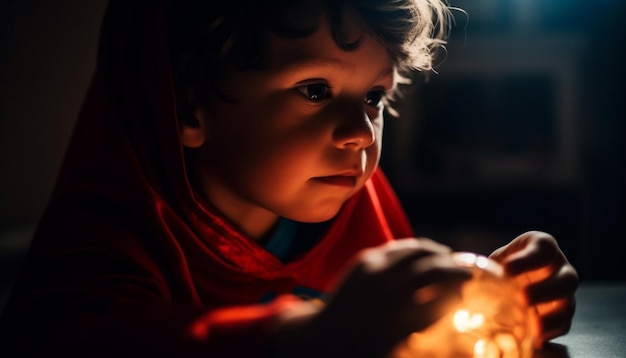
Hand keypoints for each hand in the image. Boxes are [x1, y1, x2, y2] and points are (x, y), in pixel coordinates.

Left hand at [273, 238, 471, 357]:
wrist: (325, 338)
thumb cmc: (367, 349)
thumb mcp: (400, 344)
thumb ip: (427, 322)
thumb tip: (454, 300)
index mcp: (400, 320)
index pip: (442, 295)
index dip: (459, 289)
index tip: (469, 290)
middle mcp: (388, 291)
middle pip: (433, 268)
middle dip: (455, 269)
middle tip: (466, 273)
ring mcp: (374, 271)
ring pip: (417, 250)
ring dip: (438, 253)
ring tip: (448, 260)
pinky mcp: (365, 260)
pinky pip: (398, 248)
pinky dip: (417, 249)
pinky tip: (425, 256)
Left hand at [489, 231, 577, 347]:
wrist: (509, 281)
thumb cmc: (503, 266)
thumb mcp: (497, 260)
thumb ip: (488, 266)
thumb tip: (462, 278)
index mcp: (544, 247)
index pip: (544, 248)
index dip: (528, 260)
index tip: (508, 270)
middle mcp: (560, 268)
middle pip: (567, 279)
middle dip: (545, 290)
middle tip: (522, 298)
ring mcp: (564, 293)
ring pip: (568, 304)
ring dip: (551, 316)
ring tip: (532, 325)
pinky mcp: (562, 314)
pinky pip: (563, 325)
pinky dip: (550, 332)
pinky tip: (535, 338)